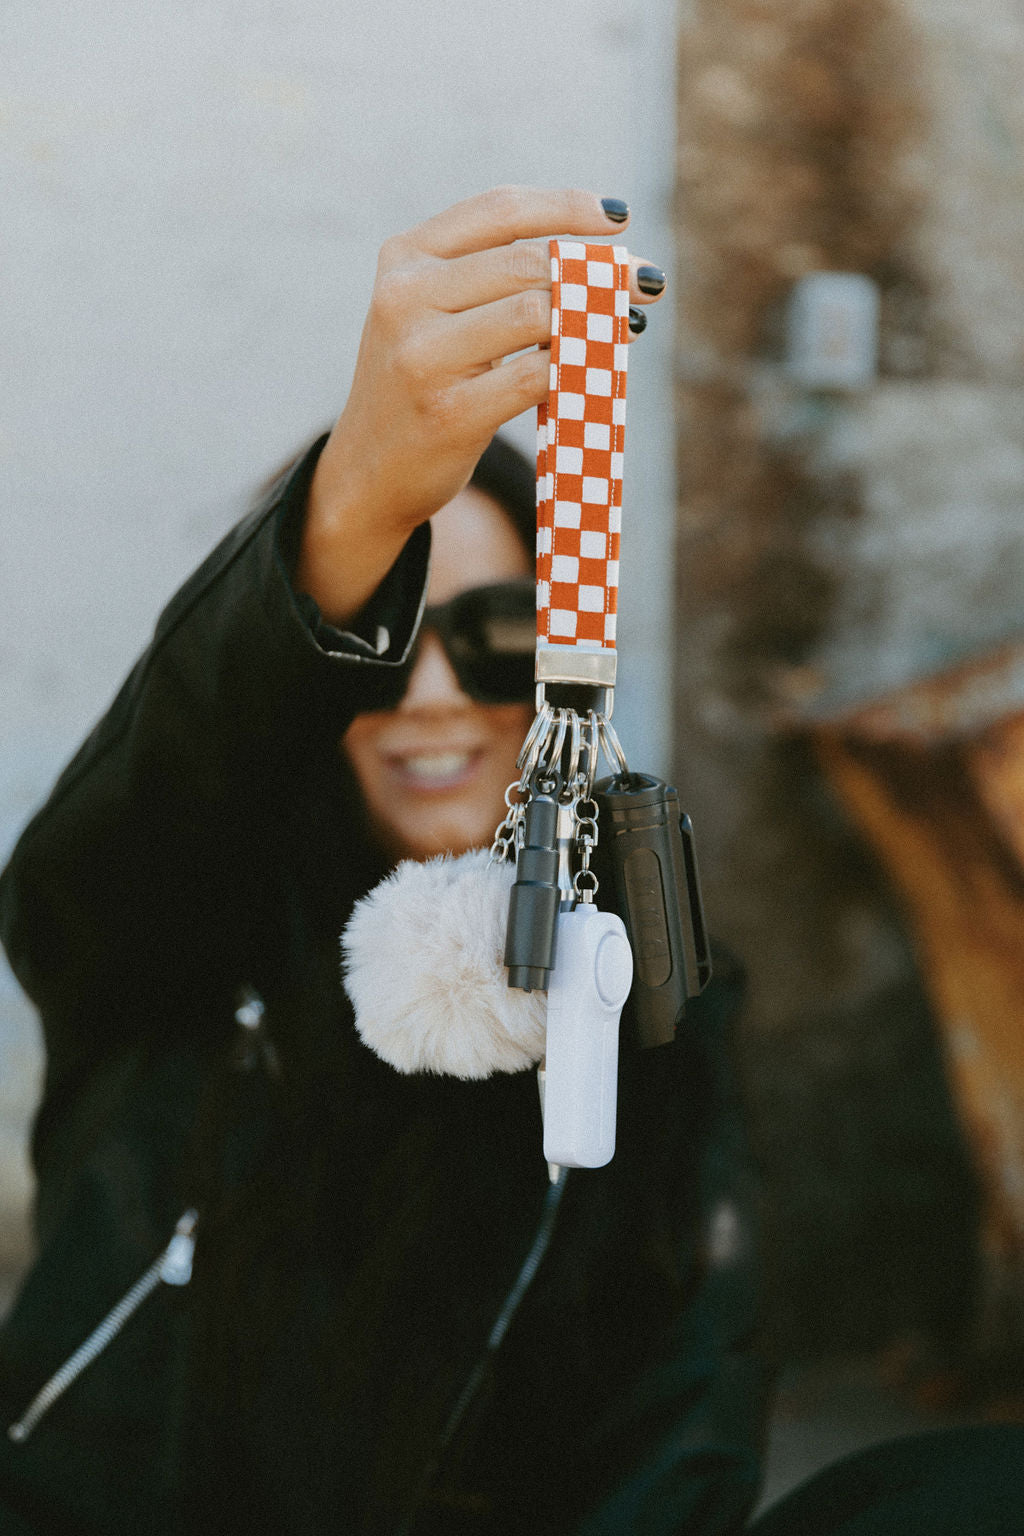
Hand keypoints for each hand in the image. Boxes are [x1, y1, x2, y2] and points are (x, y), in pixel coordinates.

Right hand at [298, 185, 666, 623]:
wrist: (369, 472)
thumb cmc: (422, 384)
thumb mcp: (433, 314)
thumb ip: (492, 279)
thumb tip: (605, 265)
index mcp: (405, 258)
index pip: (498, 212)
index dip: (565, 207)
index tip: (618, 217)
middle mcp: (405, 298)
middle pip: (526, 264)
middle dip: (596, 270)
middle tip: (645, 283)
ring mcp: (422, 357)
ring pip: (533, 315)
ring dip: (595, 318)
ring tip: (628, 324)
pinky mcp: (448, 413)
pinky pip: (534, 376)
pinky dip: (576, 368)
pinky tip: (599, 368)